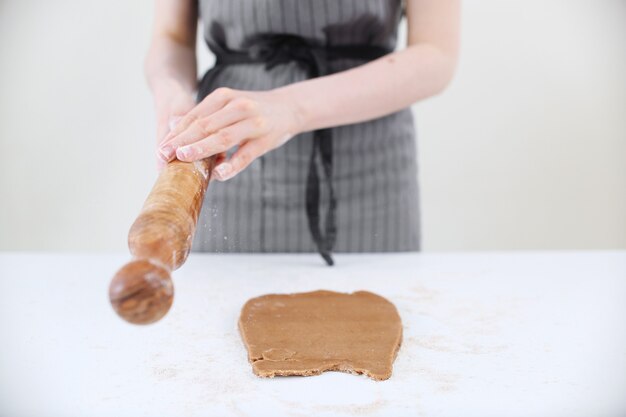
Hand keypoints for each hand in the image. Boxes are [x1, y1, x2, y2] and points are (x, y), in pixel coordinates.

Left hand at [158, 87, 300, 180]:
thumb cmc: (253, 110)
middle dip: (182, 142)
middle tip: (164, 155)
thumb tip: (172, 127)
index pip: (194, 117)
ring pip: (223, 138)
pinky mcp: (265, 139)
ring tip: (184, 159)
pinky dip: (231, 165)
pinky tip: (218, 174)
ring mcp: (253, 123)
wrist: (290, 107)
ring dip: (202, 149)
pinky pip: (245, 154)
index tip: (160, 148)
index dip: (176, 134)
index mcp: (224, 97)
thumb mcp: (229, 106)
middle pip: (205, 126)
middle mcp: (237, 106)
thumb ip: (205, 116)